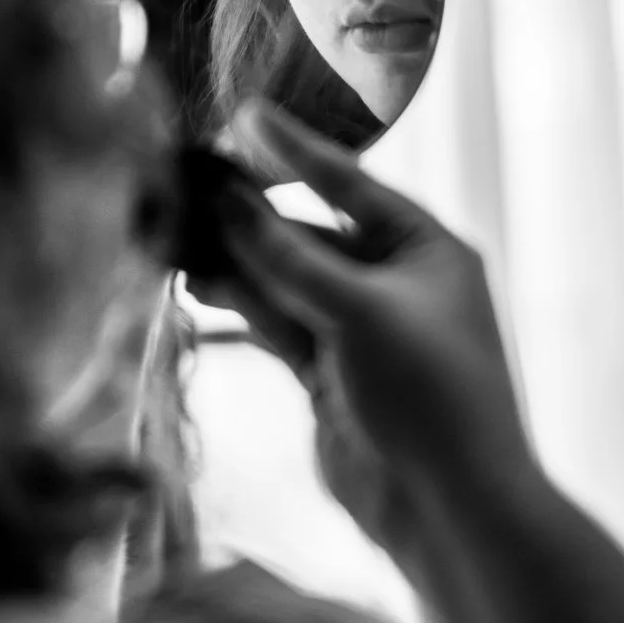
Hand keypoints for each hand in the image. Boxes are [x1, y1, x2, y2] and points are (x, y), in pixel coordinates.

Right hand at [203, 100, 533, 568]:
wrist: (449, 508)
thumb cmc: (429, 393)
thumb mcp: (360, 311)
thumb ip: (288, 257)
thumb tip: (228, 201)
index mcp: (426, 248)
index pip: (349, 182)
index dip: (294, 150)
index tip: (243, 115)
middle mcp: (394, 280)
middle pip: (308, 232)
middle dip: (248, 218)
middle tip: (184, 191)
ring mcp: (359, 328)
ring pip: (285, 280)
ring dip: (235, 263)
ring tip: (175, 241)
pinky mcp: (328, 374)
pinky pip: (277, 324)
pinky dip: (241, 308)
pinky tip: (197, 290)